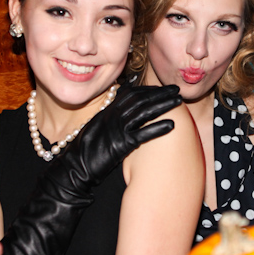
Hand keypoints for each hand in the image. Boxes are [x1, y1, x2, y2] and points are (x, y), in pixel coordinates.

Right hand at [62, 84, 180, 188]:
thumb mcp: (97, 125)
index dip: (149, 89)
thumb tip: (120, 106)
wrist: (75, 166)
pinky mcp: (121, 144)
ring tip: (178, 102)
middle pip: (141, 99)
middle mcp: (113, 116)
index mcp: (108, 110)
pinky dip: (158, 128)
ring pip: (144, 112)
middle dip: (160, 93)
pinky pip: (143, 134)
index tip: (162, 88)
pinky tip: (171, 125)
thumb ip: (110, 113)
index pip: (132, 93)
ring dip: (163, 105)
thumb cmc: (86, 148)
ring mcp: (117, 129)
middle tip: (176, 90)